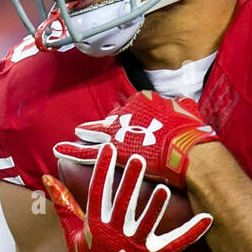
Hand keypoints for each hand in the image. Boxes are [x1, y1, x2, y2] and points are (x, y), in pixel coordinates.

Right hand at [42, 144, 212, 251]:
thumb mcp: (73, 232)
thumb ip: (64, 204)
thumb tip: (49, 179)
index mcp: (96, 224)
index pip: (99, 193)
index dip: (104, 171)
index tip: (109, 149)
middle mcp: (115, 234)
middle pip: (124, 204)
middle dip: (131, 181)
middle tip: (139, 159)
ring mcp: (135, 247)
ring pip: (147, 223)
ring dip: (156, 207)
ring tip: (164, 190)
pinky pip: (175, 244)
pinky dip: (192, 233)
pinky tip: (207, 219)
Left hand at [56, 90, 217, 190]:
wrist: (187, 150)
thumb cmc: (191, 133)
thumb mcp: (188, 110)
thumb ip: (182, 105)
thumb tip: (184, 102)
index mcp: (143, 100)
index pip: (129, 109)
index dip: (126, 119)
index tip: (125, 125)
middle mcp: (127, 112)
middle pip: (111, 120)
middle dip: (103, 126)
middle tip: (94, 129)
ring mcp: (117, 131)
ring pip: (95, 132)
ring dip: (85, 135)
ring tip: (74, 136)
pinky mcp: (111, 150)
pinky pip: (87, 151)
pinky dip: (73, 151)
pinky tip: (60, 150)